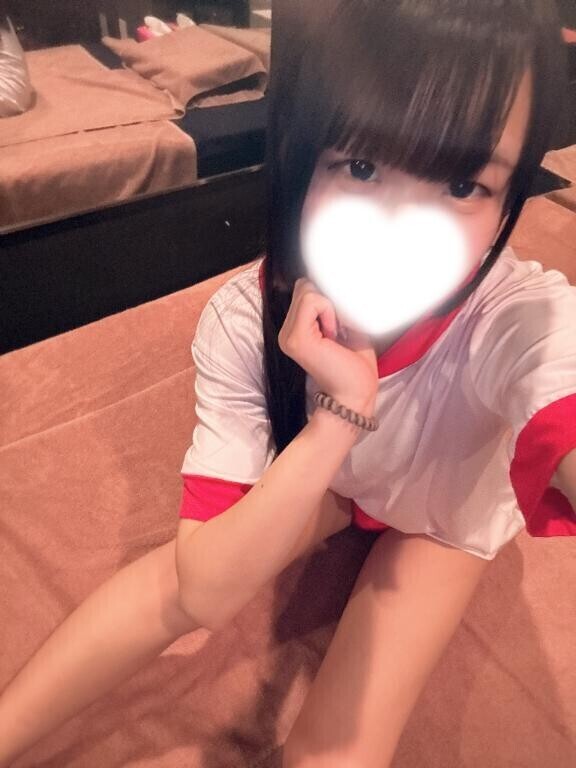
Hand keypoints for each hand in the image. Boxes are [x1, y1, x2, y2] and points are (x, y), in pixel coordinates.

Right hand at [278, 278, 378, 410]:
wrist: (356, 394)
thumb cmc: (355, 365)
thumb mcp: (344, 326)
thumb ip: (332, 306)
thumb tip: (330, 282)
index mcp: (294, 329)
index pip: (303, 290)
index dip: (326, 298)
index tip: (339, 325)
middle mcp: (286, 332)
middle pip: (304, 287)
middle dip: (327, 301)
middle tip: (338, 329)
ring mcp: (288, 335)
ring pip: (307, 291)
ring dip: (329, 307)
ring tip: (336, 333)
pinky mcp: (296, 338)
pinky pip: (311, 301)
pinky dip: (328, 311)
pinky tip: (333, 334)